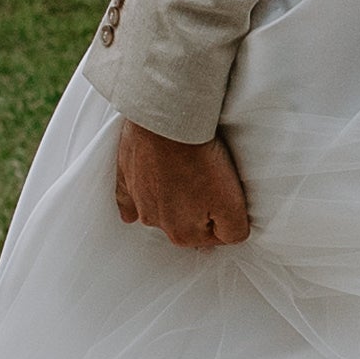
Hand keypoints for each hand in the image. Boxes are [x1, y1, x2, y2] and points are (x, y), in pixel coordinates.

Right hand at [113, 117, 252, 246]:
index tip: (229, 196)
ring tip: (185, 174)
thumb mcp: (233, 205)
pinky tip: (141, 195)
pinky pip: (129, 193)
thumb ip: (233, 231)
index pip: (212, 236)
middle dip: (198, 208)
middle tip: (209, 182)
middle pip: (184, 222)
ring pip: (159, 206)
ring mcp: (137, 198)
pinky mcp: (126, 174)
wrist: (169, 122)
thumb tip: (229, 236)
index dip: (225, 216)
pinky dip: (136, 195)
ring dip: (172, 196)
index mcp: (181, 233)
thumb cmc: (200, 160)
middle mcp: (154, 221)